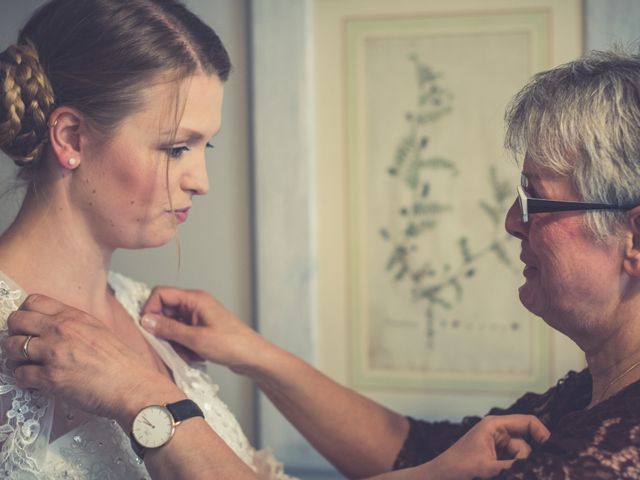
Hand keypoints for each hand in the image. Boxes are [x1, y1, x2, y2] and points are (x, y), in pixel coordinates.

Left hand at [1, 294, 181, 427]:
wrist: (132, 385)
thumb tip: (54, 327)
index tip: (27, 323)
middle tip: (20, 343)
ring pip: (11, 347)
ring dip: (14, 357)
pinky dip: (23, 378)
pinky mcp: (49, 378)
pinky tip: (35, 381)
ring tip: (26, 364)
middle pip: (17, 321)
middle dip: (14, 332)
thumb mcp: (99, 331)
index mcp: (74, 317)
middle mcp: (61, 331)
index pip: (34, 302)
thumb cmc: (121, 363)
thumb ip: (75, 325)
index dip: (25, 312)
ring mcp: (53, 353)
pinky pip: (19, 374)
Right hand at [141, 287, 269, 372]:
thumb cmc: (231, 345)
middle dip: (164, 330)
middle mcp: (195, 304)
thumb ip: (169, 329)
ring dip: (175, 341)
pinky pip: (181, 334)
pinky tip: (195, 356)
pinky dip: (184, 346)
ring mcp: (198, 316)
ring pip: (172, 325)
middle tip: (171, 345)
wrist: (252, 357)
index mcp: (195, 299)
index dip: (150, 309)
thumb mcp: (196, 339)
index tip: (148, 328)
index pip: (161, 293)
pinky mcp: (200, 329)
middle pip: (165, 310)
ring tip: (189, 353)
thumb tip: (146, 321)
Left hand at [416, 414, 549, 479]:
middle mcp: (498, 433)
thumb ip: (512, 467)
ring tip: (500, 473)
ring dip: (519, 469)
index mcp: (494, 425)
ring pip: (522, 459)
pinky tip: (506, 475)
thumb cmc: (456, 468)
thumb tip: (535, 468)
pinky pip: (514, 466)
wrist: (438, 478)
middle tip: (512, 471)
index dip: (544, 434)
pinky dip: (515, 472)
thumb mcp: (487, 467)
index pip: (529, 422)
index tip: (553, 452)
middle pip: (527, 446)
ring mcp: (498, 448)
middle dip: (525, 461)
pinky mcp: (496, 461)